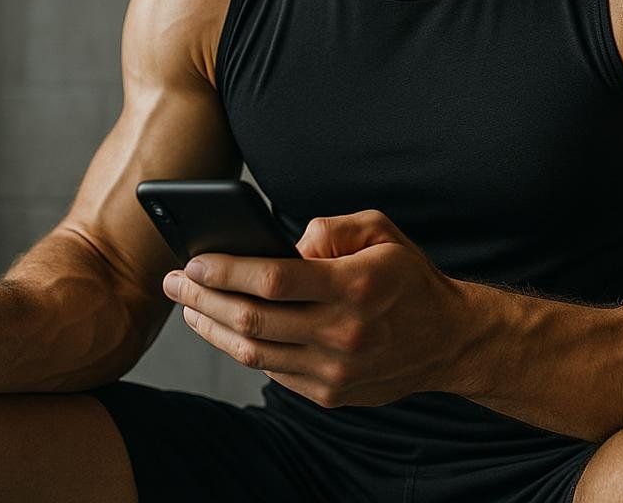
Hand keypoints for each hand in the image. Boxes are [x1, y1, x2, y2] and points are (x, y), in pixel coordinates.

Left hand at [161, 209, 468, 407]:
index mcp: (354, 287)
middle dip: (202, 297)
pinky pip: (272, 371)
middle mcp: (343, 333)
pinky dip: (242, 349)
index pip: (272, 279)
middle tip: (173, 281)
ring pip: (252, 353)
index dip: (225, 270)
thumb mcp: (380, 231)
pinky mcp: (329, 394)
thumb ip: (329, 227)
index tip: (194, 259)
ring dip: (211, 328)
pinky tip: (224, 328)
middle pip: (251, 320)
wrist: (449, 340)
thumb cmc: (408, 277)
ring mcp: (334, 371)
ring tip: (189, 305)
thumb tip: (280, 245)